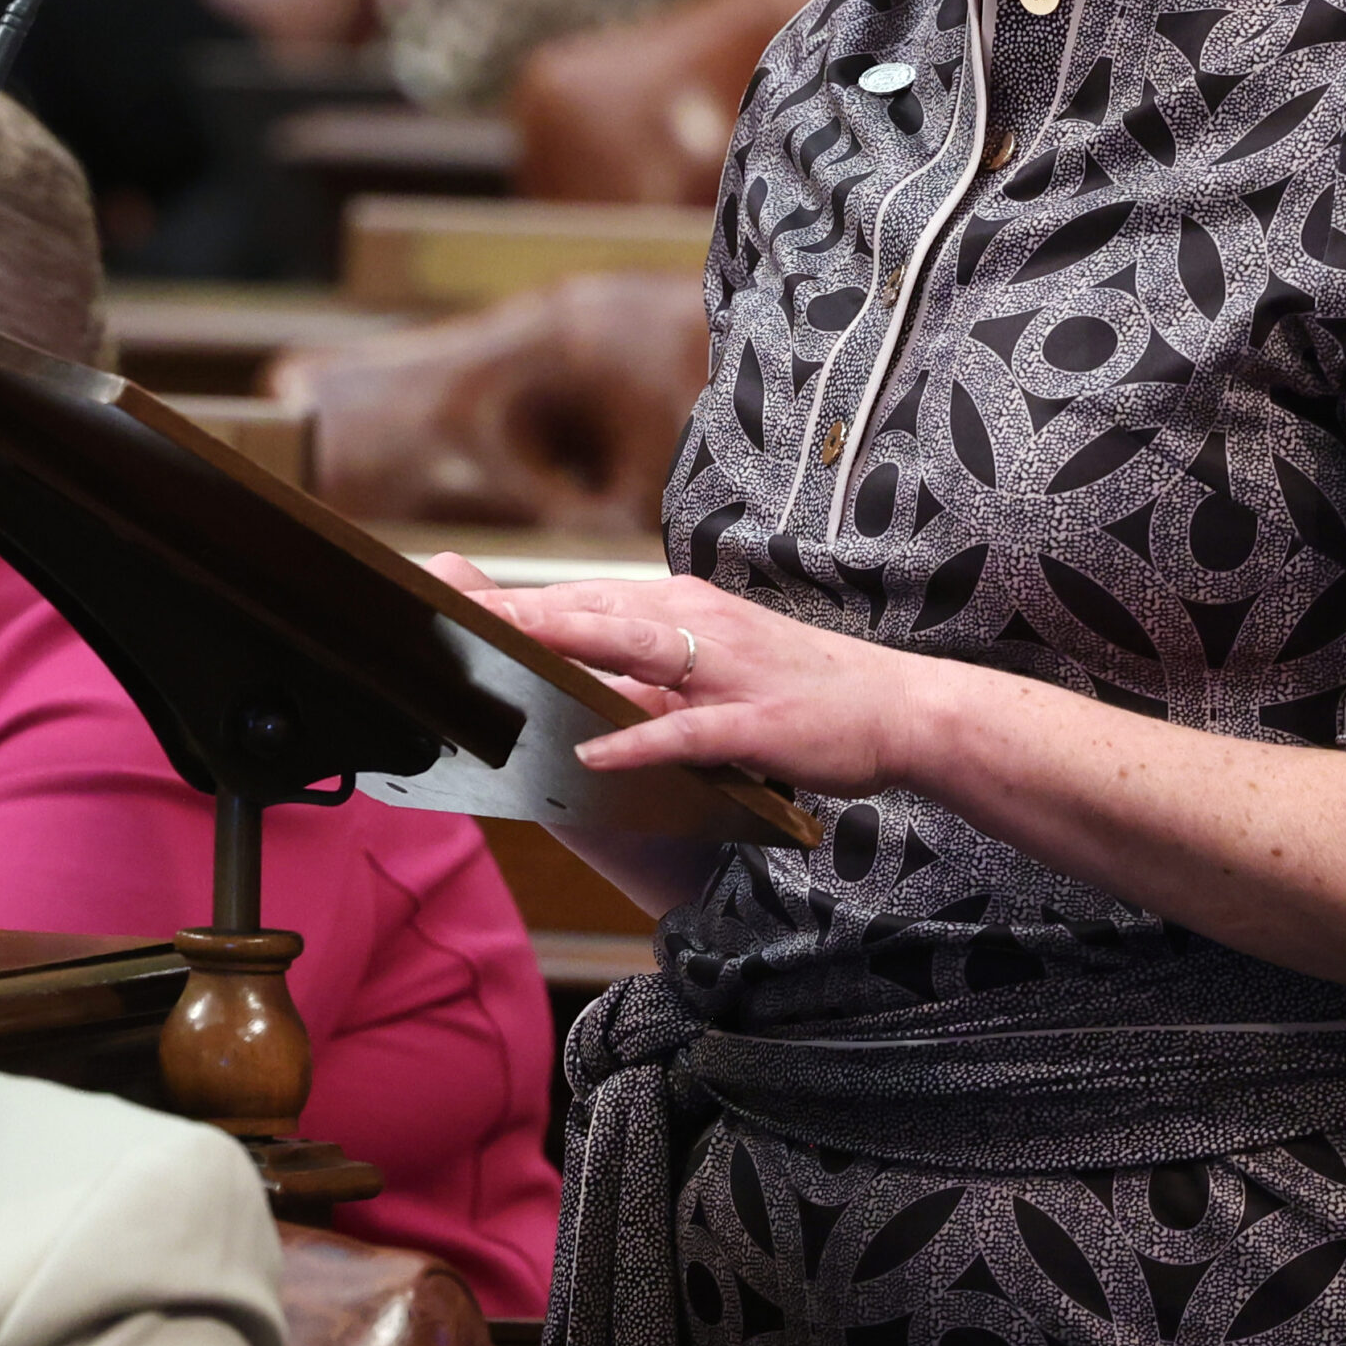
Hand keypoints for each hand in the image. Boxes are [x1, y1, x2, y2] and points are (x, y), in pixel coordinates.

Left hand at [428, 556, 934, 798]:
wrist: (900, 708)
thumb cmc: (800, 693)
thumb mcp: (715, 671)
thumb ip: (646, 676)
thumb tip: (574, 686)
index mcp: (685, 609)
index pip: (585, 599)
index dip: (516, 597)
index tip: (448, 591)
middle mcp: (701, 625)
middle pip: (592, 611)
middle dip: (518, 608)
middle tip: (445, 606)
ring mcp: (728, 672)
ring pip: (633, 649)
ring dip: (565, 643)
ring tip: (499, 647)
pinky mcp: (755, 723)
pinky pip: (686, 732)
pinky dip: (639, 741)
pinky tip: (593, 753)